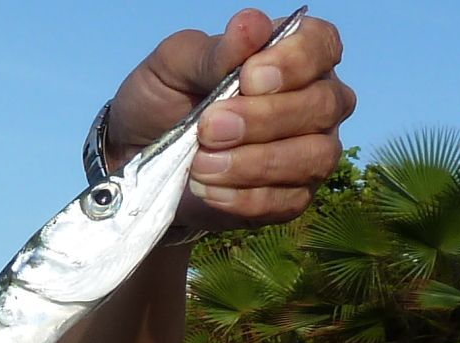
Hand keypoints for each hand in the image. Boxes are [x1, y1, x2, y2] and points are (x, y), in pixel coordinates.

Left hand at [106, 8, 355, 229]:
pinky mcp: (291, 198)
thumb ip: (213, 50)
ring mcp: (310, 152)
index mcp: (294, 55)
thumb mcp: (173, 66)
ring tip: (200, 165)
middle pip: (322, 106)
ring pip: (314, 157)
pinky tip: (207, 189)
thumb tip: (252, 23)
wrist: (137, 158)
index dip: (293, 62)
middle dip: (264, 119)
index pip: (321, 45)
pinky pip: (288, 201)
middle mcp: (315, 101)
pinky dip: (245, 198)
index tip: (248, 77)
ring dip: (254, 163)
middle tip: (208, 128)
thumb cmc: (163, 99)